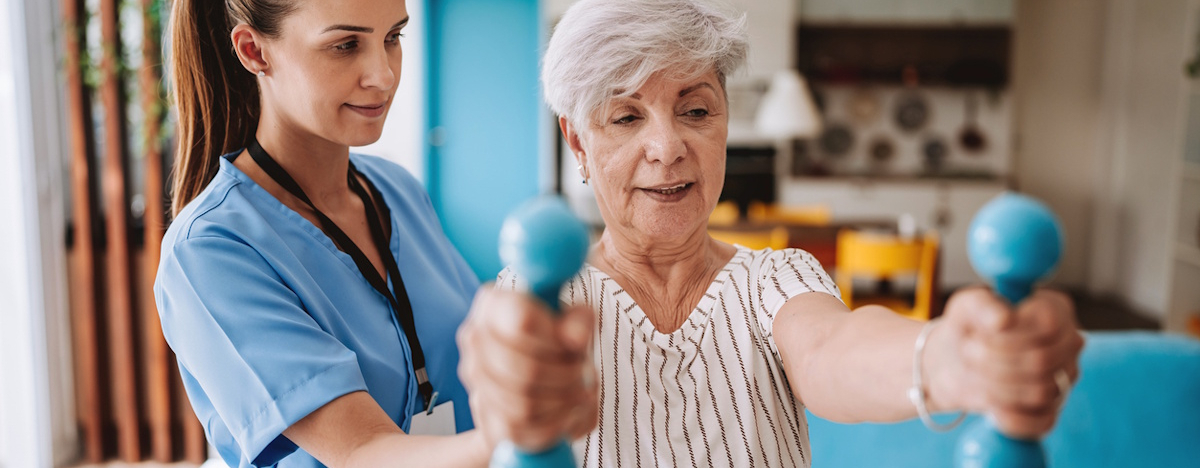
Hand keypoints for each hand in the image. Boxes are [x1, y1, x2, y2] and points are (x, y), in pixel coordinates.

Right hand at [457, 287, 597, 451]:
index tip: (577, 347)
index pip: (524, 321)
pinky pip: (518, 430)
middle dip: (567, 379)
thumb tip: (576, 340)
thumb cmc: (557, 340)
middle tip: (586, 377)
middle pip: (526, 370)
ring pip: (522, 405)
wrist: (538, 373)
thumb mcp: (576, 321)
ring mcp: (473, 377)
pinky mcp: (481, 413)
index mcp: (494, 304)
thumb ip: (580, 323)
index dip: (557, 341)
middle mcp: (474, 337)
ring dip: (562, 405)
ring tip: (581, 395)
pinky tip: (567, 415)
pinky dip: (551, 426)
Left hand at [925, 287, 1083, 438]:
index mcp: (1055, 310)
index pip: (1049, 325)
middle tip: (967, 351)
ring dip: (995, 385)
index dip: (1008, 334)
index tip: (977, 333)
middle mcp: (1068, 344)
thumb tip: (1004, 320)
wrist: (954, 359)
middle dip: (994, 359)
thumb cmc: (968, 326)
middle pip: (1043, 360)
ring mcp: (1063, 379)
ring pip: (1041, 392)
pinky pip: (1041, 423)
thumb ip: (983, 305)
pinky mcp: (1050, 410)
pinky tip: (989, 404)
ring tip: (973, 371)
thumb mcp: (966, 306)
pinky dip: (1009, 418)